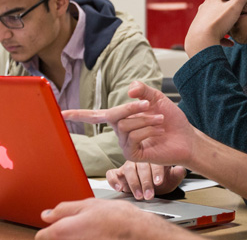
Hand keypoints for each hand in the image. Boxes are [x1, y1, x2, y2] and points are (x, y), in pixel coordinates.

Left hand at [35, 198, 195, 239]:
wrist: (137, 232)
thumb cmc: (116, 218)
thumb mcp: (88, 205)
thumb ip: (63, 210)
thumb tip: (46, 214)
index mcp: (62, 232)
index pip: (42, 236)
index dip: (48, 228)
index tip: (56, 225)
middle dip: (63, 234)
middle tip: (80, 225)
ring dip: (76, 236)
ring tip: (92, 230)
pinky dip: (86, 238)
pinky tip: (99, 235)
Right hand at [62, 81, 195, 166]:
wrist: (185, 138)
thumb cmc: (171, 120)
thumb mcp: (156, 99)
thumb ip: (142, 90)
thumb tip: (129, 90)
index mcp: (121, 118)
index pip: (95, 116)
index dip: (77, 115)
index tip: (61, 113)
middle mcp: (120, 132)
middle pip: (113, 115)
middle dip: (131, 108)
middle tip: (148, 105)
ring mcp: (125, 144)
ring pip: (125, 125)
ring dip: (145, 119)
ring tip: (160, 120)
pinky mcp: (133, 155)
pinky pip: (133, 137)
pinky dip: (148, 128)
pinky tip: (159, 129)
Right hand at [107, 161, 186, 199]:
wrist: (151, 184)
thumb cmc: (160, 180)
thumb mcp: (171, 178)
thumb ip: (177, 174)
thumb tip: (181, 170)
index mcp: (153, 157)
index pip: (155, 162)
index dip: (157, 172)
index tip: (159, 183)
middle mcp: (140, 159)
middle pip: (141, 167)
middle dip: (146, 183)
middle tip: (149, 195)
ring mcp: (128, 165)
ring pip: (128, 170)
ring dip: (133, 184)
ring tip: (138, 195)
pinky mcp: (118, 172)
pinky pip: (112, 174)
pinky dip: (114, 180)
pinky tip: (119, 188)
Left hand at [184, 0, 246, 56]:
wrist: (202, 40)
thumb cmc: (218, 21)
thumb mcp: (235, 7)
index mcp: (210, 2)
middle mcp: (203, 11)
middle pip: (209, 7)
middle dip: (218, 9)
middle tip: (228, 12)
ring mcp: (200, 23)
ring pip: (211, 22)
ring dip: (219, 25)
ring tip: (230, 29)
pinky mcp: (200, 35)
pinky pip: (211, 36)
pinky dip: (220, 39)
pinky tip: (229, 43)